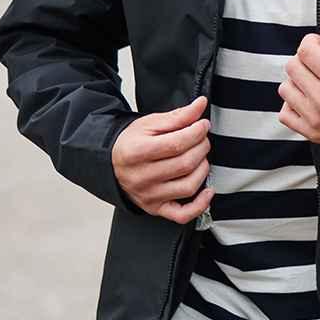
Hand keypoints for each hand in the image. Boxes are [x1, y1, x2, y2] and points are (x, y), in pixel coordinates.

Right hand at [111, 96, 213, 221]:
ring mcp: (148, 196)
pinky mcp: (155, 208)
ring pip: (188, 186)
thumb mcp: (150, 124)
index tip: (203, 125)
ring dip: (203, 169)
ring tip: (200, 158)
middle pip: (185, 164)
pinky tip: (208, 190)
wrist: (112, 164)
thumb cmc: (132, 143)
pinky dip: (200, 204)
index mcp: (136, 152)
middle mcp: (141, 177)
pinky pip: (183, 215)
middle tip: (202, 139)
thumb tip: (201, 105)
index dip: (196, 133)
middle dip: (201, 147)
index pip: (176, 144)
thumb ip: (178, 116)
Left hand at [277, 7, 319, 150]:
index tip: (319, 46)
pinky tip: (306, 100)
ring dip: (296, 82)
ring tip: (312, 82)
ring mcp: (315, 117)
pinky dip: (291, 105)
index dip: (310, 42)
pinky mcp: (311, 132)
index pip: (305, 50)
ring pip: (285, 89)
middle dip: (303, 59)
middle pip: (291, 67)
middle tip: (317, 63)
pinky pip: (284, 114)